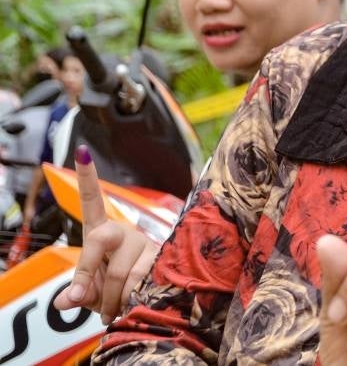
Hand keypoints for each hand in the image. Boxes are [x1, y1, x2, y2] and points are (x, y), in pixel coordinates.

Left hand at [53, 145, 159, 323]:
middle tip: (84, 300)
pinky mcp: (162, 259)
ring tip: (110, 311)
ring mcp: (146, 244)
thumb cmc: (112, 293)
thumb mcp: (89, 293)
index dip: (87, 176)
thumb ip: (77, 292)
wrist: (146, 304)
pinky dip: (127, 301)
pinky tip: (129, 306)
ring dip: (110, 299)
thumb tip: (67, 300)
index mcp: (103, 232)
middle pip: (100, 239)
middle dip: (88, 274)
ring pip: (120, 271)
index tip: (81, 151)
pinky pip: (140, 282)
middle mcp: (125, 232)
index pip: (93, 200)